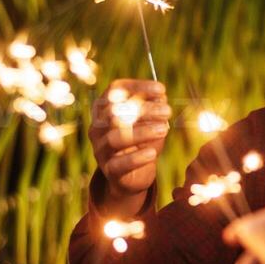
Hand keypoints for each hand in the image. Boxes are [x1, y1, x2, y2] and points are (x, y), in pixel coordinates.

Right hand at [89, 79, 170, 212]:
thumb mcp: (150, 123)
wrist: (133, 176)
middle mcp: (97, 127)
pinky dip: (137, 157)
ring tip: (164, 129)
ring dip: (142, 132)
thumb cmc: (142, 142)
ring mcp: (100, 149)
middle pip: (115, 113)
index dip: (137, 87)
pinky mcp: (108, 170)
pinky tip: (152, 153)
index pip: (114, 90)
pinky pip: (120, 163)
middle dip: (143, 110)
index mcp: (104, 109)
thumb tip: (161, 98)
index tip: (161, 90)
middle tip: (167, 111)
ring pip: (116, 138)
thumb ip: (155, 110)